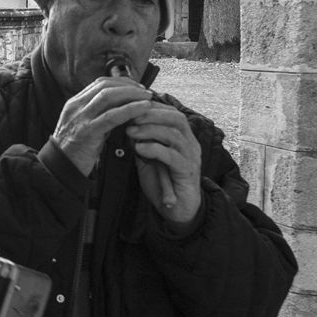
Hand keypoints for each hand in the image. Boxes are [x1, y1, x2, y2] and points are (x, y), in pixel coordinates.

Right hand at [52, 77, 154, 174]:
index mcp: (74, 103)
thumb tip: (123, 108)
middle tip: (145, 91)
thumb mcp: (84, 126)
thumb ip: (99, 115)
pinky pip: (112, 116)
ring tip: (147, 98)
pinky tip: (144, 109)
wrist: (60, 168)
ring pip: (108, 96)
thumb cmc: (76, 150)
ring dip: (131, 94)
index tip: (136, 87)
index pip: (99, 83)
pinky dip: (131, 109)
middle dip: (128, 85)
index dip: (121, 82)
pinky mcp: (88, 131)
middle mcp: (76, 107)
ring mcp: (81, 118)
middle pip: (105, 85)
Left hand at [126, 101, 202, 223]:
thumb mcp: (149, 157)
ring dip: (150, 130)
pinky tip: (139, 149)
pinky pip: (173, 156)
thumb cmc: (162, 181)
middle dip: (152, 114)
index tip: (131, 106)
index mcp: (183, 137)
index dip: (152, 107)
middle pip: (176, 119)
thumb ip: (141, 141)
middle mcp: (190, 144)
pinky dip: (155, 149)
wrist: (178, 210)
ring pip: (175, 135)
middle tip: (130, 116)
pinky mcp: (187, 172)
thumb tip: (125, 124)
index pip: (171, 112)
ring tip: (130, 132)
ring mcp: (191, 157)